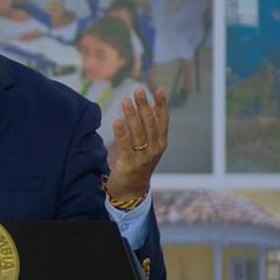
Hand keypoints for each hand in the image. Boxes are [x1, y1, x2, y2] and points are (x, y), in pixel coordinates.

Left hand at [104, 88, 168, 202]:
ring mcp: (143, 158)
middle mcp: (155, 149)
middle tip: (139, 91)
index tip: (159, 89)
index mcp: (160, 142)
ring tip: (126, 101)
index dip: (162, 105)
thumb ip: (148, 127)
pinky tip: (117, 121)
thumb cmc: (139, 161)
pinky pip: (125, 147)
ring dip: (132, 116)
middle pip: (150, 124)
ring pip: (138, 133)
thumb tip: (148, 105)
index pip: (163, 121)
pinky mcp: (129, 164)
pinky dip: (122, 134)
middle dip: (145, 106)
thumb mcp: (148, 144)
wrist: (132, 189)